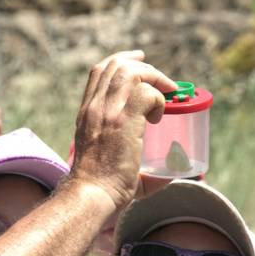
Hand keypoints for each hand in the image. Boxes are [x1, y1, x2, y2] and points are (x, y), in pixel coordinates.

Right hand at [69, 51, 174, 210]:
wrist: (92, 193)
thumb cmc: (102, 187)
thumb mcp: (111, 162)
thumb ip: (136, 163)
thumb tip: (168, 175)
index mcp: (86, 113)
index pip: (98, 72)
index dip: (118, 62)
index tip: (136, 64)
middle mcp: (94, 107)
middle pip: (114, 65)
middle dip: (139, 62)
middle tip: (157, 71)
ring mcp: (107, 111)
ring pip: (130, 72)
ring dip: (153, 76)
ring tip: (167, 90)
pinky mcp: (123, 120)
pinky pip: (147, 93)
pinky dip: (159, 99)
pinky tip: (160, 116)